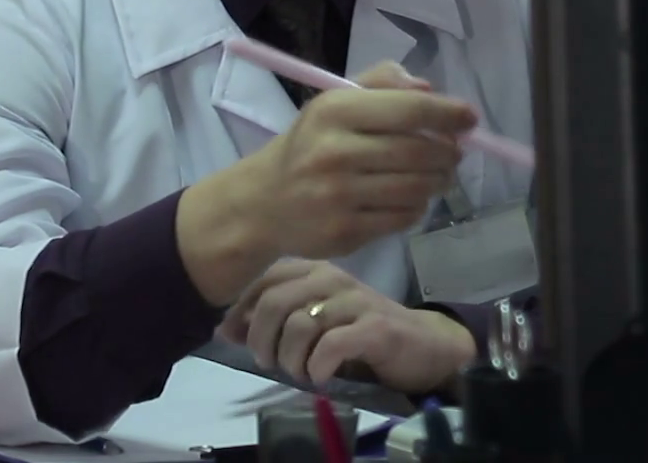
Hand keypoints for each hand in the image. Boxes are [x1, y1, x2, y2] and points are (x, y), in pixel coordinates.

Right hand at [175, 61, 473, 305]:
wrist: (263, 203)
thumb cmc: (309, 145)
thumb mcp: (334, 103)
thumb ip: (381, 84)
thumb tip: (430, 90)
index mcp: (334, 111)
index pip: (408, 109)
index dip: (448, 113)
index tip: (470, 118)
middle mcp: (335, 152)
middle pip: (420, 151)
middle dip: (448, 152)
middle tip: (454, 152)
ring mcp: (339, 196)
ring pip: (417, 187)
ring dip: (439, 181)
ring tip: (438, 176)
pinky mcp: (346, 231)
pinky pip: (403, 217)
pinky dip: (417, 207)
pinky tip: (409, 198)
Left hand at [220, 260, 475, 391]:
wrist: (423, 344)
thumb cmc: (360, 332)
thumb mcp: (312, 320)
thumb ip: (273, 319)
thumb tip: (225, 327)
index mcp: (313, 270)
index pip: (262, 278)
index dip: (240, 309)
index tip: (235, 336)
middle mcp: (332, 278)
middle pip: (274, 302)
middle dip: (261, 339)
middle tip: (270, 362)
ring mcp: (355, 301)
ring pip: (299, 325)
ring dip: (290, 359)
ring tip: (299, 372)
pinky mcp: (376, 327)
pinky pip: (332, 345)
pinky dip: (317, 366)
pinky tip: (320, 376)